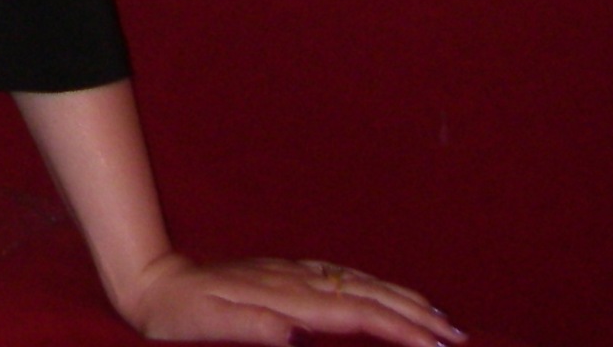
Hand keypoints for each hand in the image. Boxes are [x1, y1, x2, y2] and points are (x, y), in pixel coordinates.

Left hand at [116, 252, 463, 346]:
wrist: (154, 279)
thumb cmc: (180, 314)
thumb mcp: (207, 325)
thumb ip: (251, 328)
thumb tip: (294, 335)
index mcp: (286, 298)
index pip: (355, 314)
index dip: (398, 328)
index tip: (435, 344)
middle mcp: (296, 281)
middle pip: (368, 295)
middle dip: (415, 314)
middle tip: (457, 336)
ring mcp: (292, 273)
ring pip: (360, 283)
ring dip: (402, 298)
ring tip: (439, 317)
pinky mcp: (286, 273)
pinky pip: (343, 277)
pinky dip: (374, 286)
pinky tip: (386, 294)